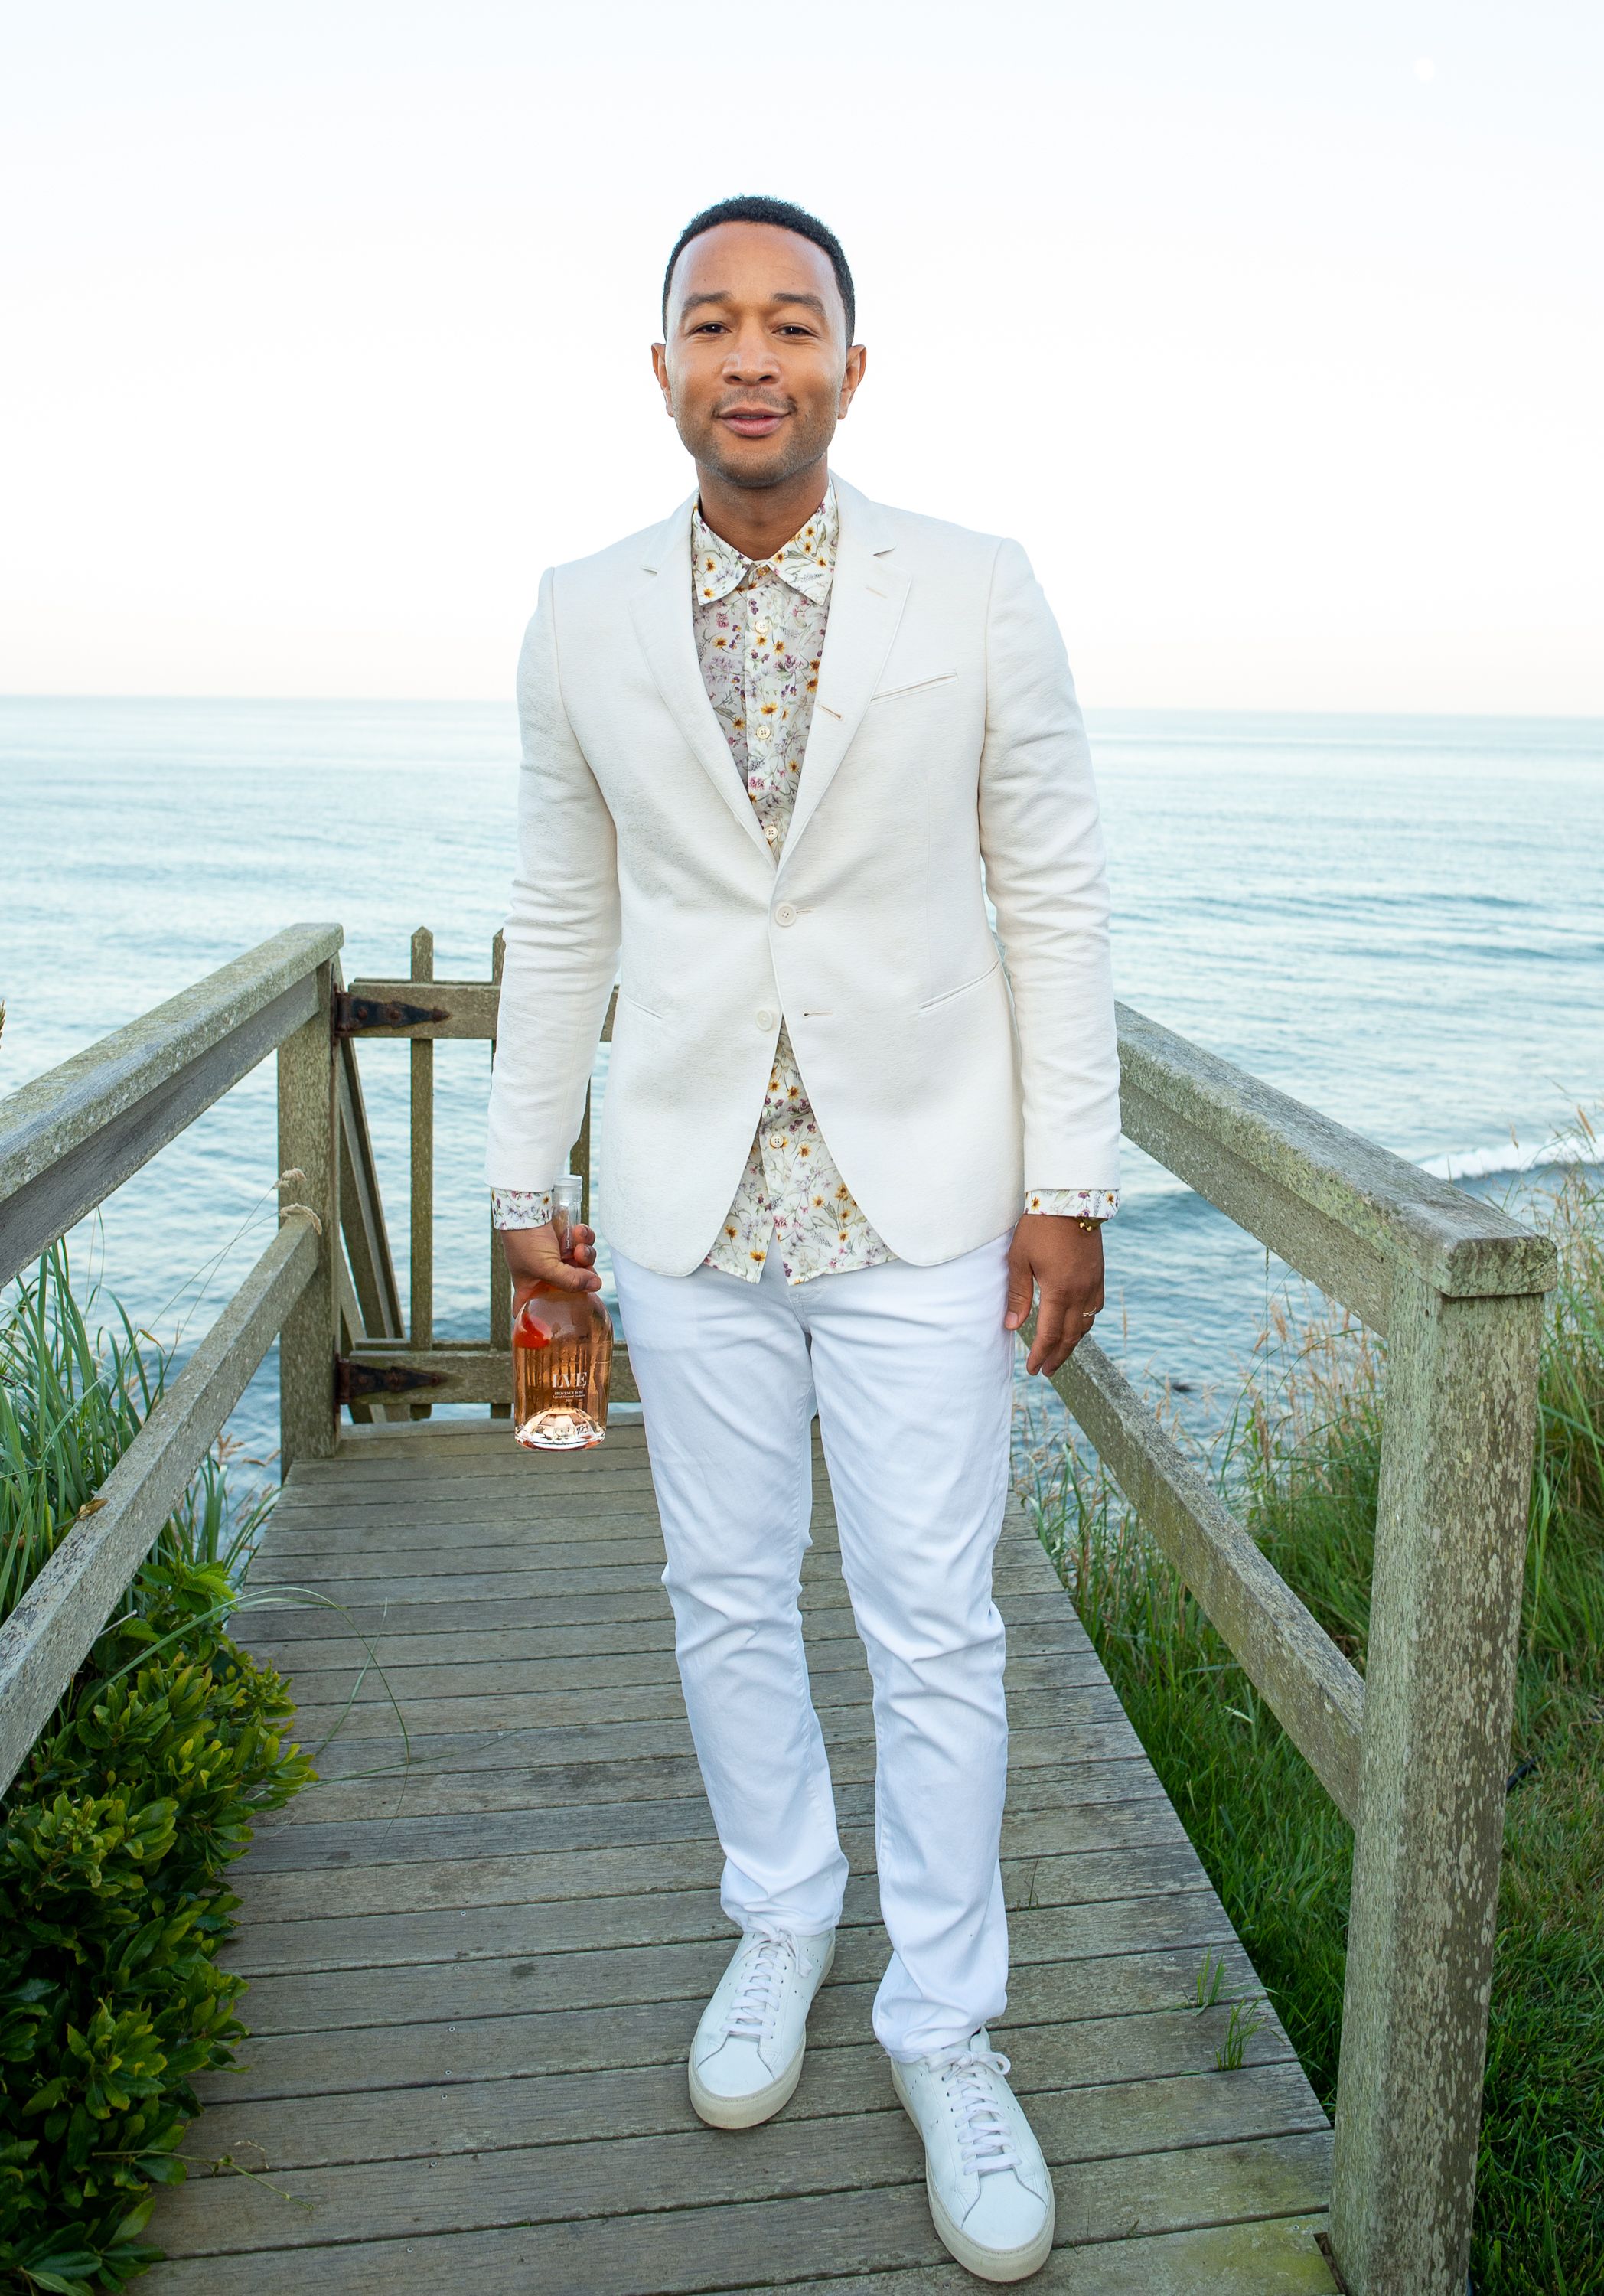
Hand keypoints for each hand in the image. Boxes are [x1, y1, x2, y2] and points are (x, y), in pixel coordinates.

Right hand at [502, 1221, 601, 1317]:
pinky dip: (585, 1237)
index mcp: (530, 1286)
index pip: (529, 1310)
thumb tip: (596, 1286)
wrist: (527, 1206)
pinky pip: (584, 1243)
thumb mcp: (545, 1268)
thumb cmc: (525, 1241)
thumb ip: (570, 1282)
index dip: (540, 1320)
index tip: (553, 1323)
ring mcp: (556, 1255)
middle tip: (580, 1267)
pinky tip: (578, 1231)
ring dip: (586, 1254)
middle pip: (571, 1287)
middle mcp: (543, 1273)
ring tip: (579, 1247)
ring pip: (582, 1264)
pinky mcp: (566, 1238)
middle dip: (580, 1277)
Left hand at [1004, 1214, 1104, 1376]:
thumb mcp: (1019, 1260)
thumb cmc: (1039, 1228)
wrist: (1070, 1200)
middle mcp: (1080, 1293)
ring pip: (1086, 1324)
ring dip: (1072, 1343)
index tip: (1032, 1369)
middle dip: (1057, 1357)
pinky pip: (1096, 1307)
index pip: (1049, 1335)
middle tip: (1046, 1371)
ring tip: (1060, 1353)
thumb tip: (1013, 1326)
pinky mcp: (1098, 1275)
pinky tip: (1077, 1324)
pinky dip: (1086, 1322)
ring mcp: (1093, 1284)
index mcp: (1058, 1292)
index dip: (1040, 1355)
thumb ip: (1018, 1295)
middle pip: (1070, 1337)